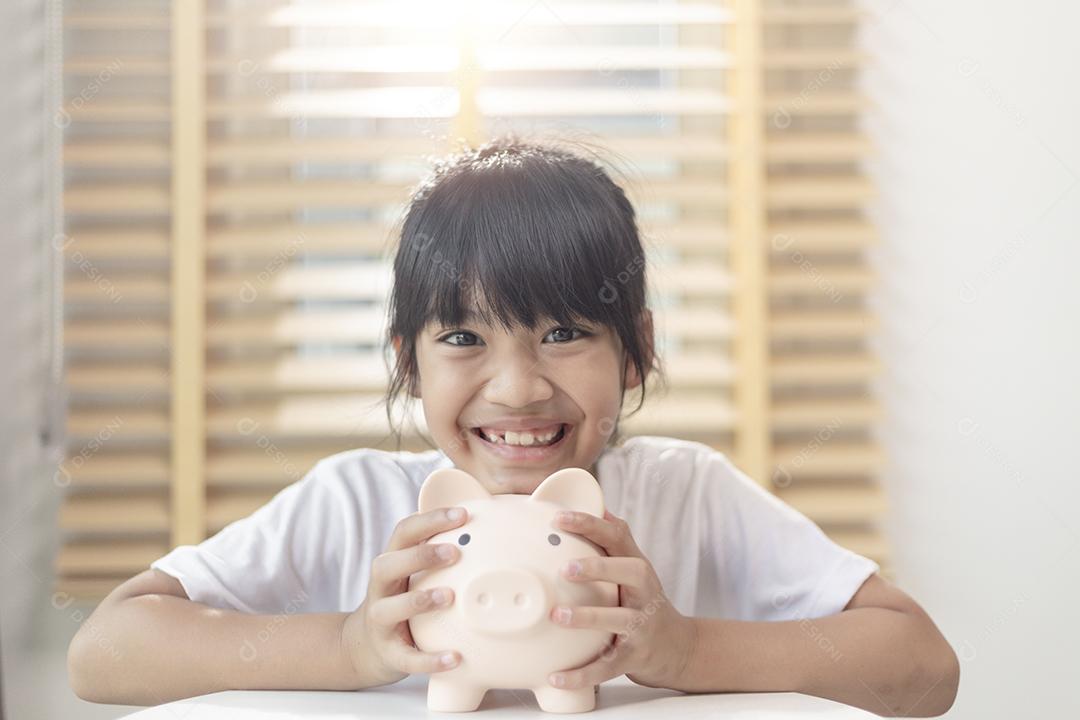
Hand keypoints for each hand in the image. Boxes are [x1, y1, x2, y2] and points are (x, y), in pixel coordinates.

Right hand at [340, 506, 467, 687]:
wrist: (364, 647)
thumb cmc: (401, 599)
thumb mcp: (412, 573)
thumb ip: (436, 551)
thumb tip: (482, 524)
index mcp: (391, 562)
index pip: (404, 532)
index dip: (430, 520)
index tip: (462, 513)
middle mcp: (381, 588)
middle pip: (388, 565)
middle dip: (420, 556)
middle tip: (455, 552)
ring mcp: (381, 621)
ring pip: (390, 608)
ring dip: (419, 600)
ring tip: (450, 596)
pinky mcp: (389, 653)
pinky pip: (408, 658)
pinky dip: (430, 659)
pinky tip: (455, 658)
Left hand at [546, 509, 696, 690]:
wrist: (678, 647)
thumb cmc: (643, 601)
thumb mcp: (633, 568)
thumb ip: (614, 541)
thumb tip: (595, 504)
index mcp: (636, 566)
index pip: (617, 536)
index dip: (589, 524)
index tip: (559, 518)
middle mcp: (643, 592)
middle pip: (630, 573)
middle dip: (600, 568)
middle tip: (566, 568)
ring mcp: (641, 626)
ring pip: (619, 620)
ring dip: (588, 618)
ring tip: (558, 616)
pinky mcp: (634, 658)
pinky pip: (607, 667)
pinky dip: (582, 673)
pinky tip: (556, 675)